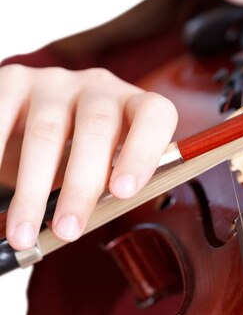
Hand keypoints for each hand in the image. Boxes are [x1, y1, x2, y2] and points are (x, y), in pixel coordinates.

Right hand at [0, 64, 177, 249]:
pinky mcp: (15, 81)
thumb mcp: (103, 174)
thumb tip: (80, 230)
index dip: (142, 152)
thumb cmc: (80, 161)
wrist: (32, 130)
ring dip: (33, 190)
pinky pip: (2, 116)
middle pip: (96, 130)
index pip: (154, 115)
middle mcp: (99, 88)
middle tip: (66, 232)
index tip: (123, 192)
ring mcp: (55, 83)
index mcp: (134, 108)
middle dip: (80, 187)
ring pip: (46, 132)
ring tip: (23, 233)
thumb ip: (107, 194)